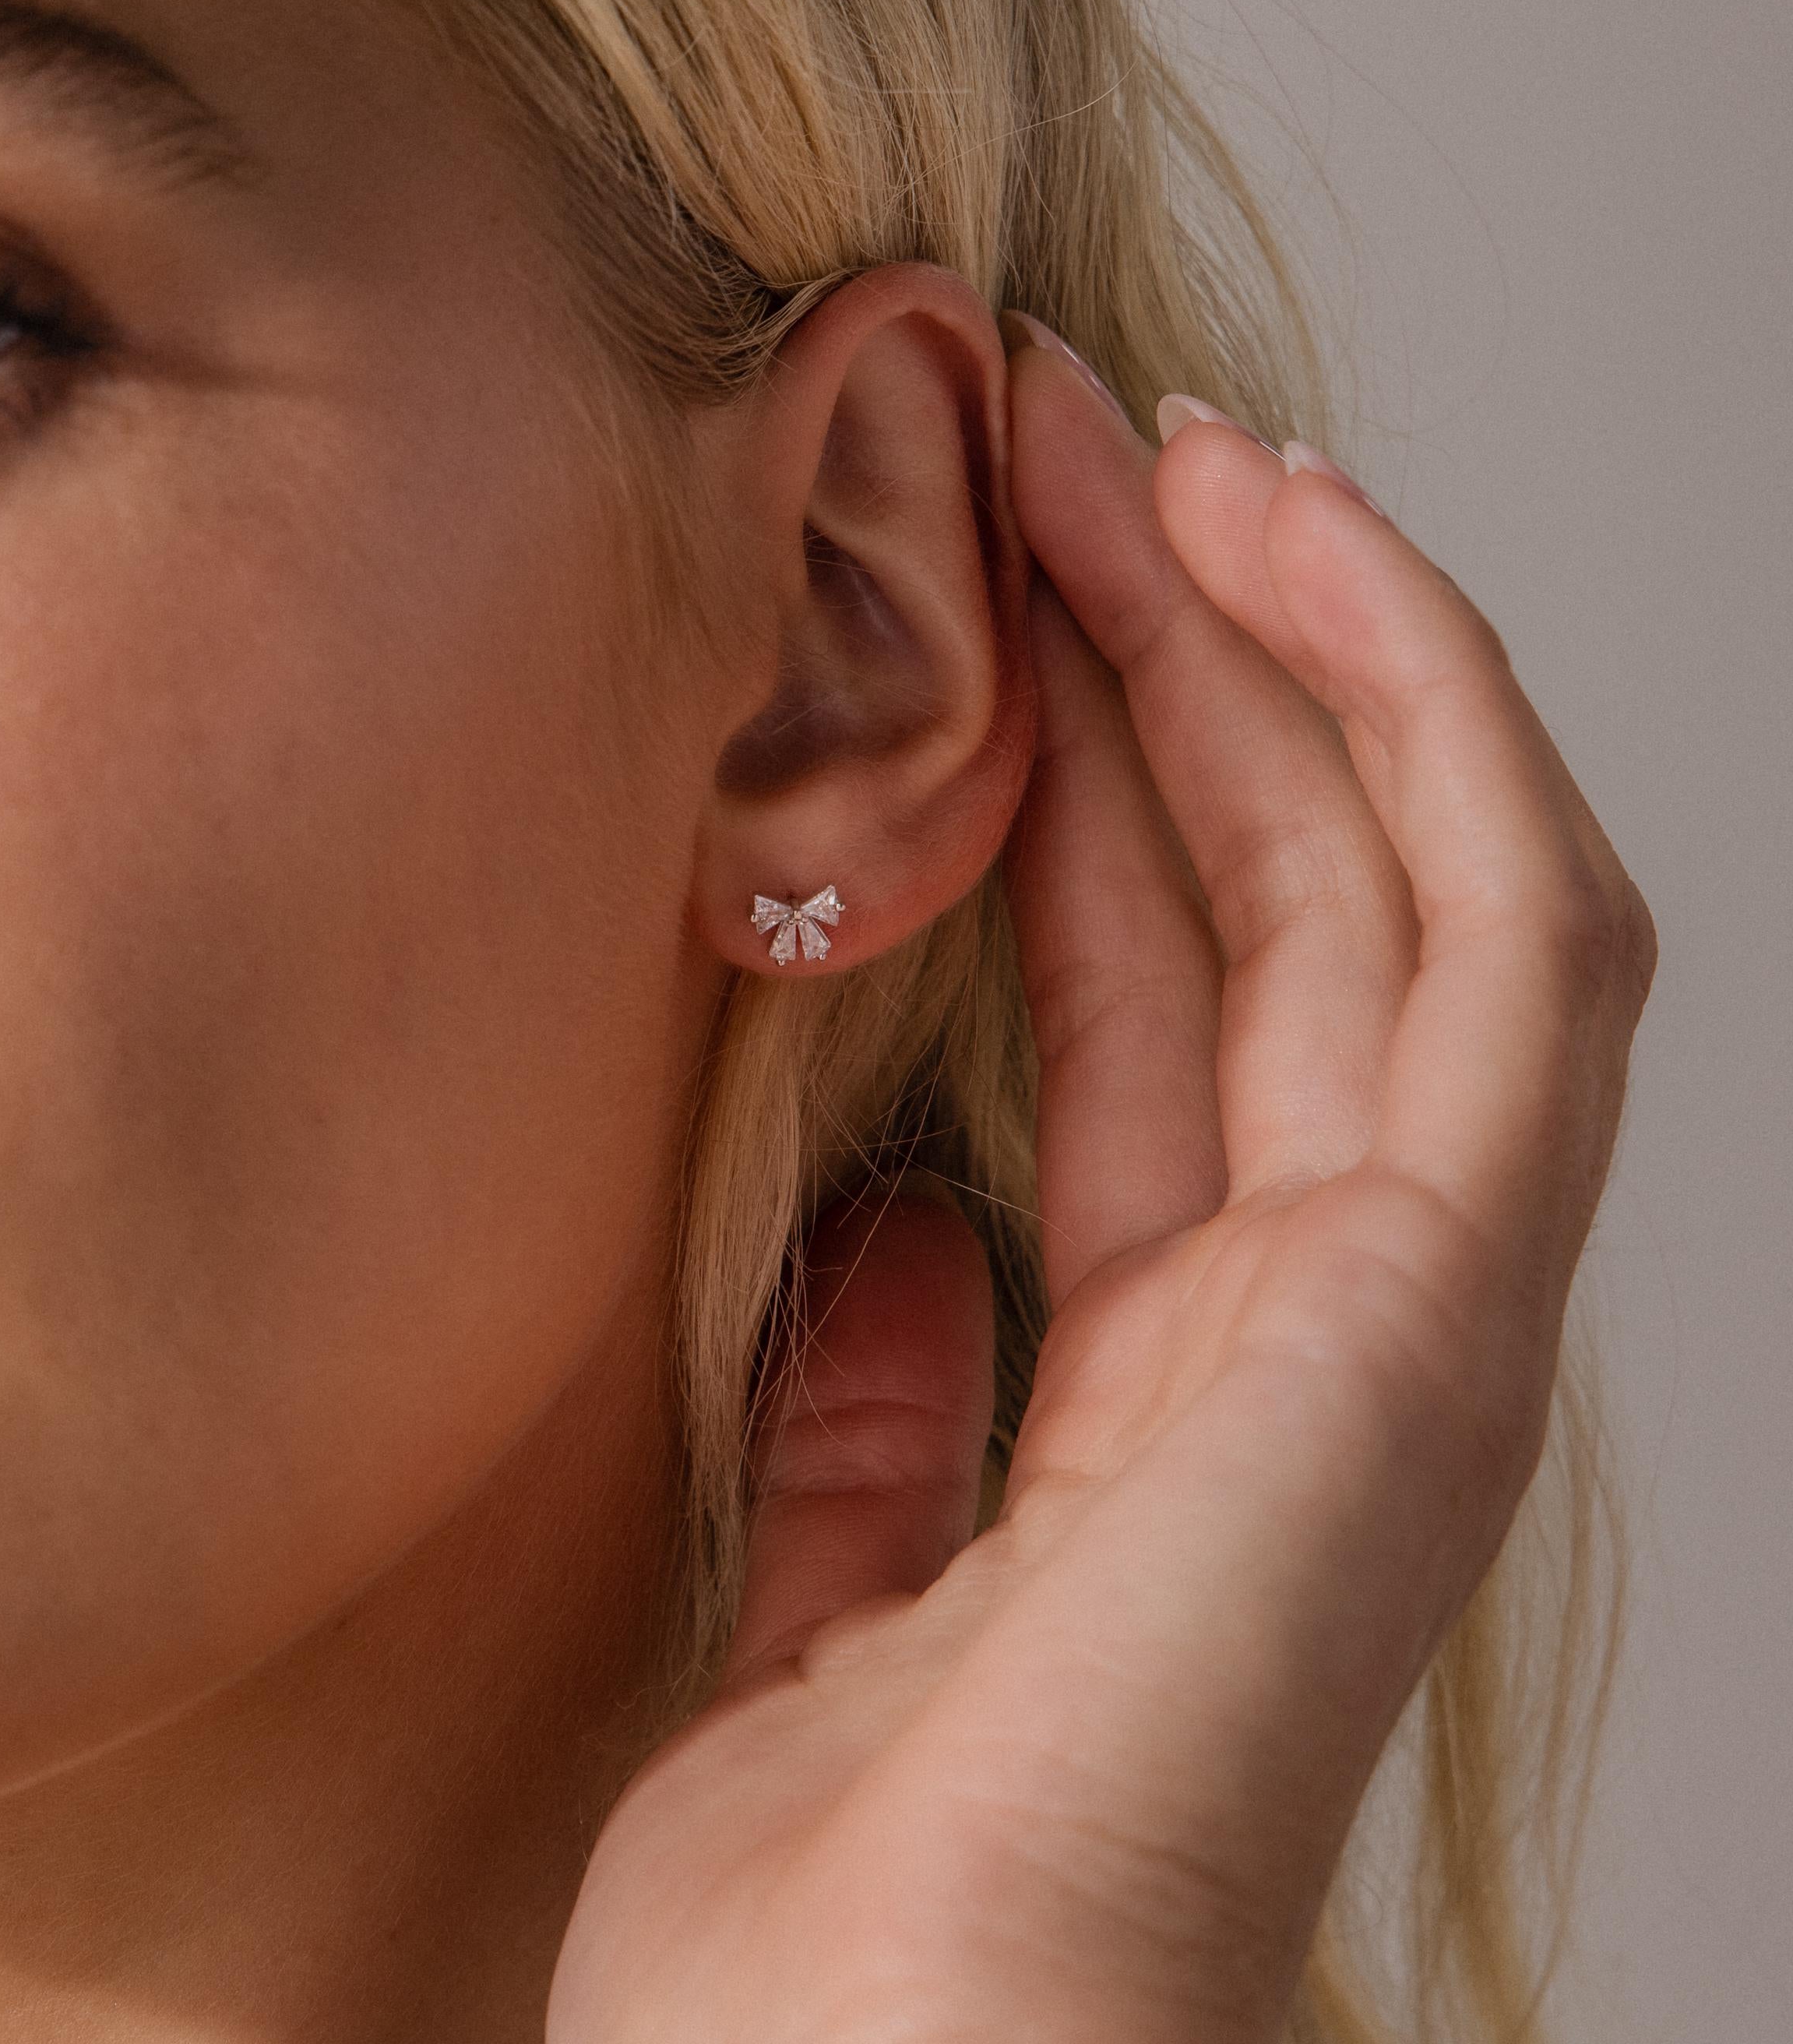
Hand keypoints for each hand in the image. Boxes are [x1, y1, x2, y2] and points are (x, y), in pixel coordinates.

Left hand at [548, 339, 1656, 2042]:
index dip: (1086, 772)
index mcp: (1177, 1385)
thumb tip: (898, 1246)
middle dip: (1179, 645)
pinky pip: (1496, 947)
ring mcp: (1400, 1314)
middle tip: (1045, 435)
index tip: (978, 584)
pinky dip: (1423, 720)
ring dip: (1301, 630)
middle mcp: (1314, 1327)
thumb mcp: (837, 1590)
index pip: (1160, 997)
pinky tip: (1292, 548)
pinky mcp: (1436, 1315)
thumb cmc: (833, 1924)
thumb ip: (897, 1426)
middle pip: (1279, 898)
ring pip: (1404, 874)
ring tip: (1165, 438)